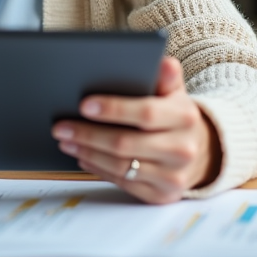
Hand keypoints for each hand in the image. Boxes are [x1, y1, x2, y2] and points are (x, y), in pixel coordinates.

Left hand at [50, 56, 221, 203]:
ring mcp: (173, 176)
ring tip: (66, 140)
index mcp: (185, 117)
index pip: (146, 113)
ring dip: (87, 152)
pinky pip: (123, 183)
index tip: (83, 105)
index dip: (113, 109)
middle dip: (88, 134)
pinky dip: (98, 169)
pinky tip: (82, 156)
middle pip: (125, 143)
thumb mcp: (173, 92)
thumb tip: (162, 62)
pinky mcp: (161, 195)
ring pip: (120, 166)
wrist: (196, 152)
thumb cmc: (173, 116)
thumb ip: (166, 76)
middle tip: (60, 127)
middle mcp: (182, 150)